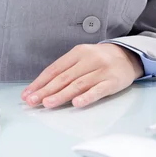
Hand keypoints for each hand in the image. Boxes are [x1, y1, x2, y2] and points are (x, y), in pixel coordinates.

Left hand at [21, 43, 143, 108]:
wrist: (127, 56)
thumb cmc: (99, 60)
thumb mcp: (82, 58)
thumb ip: (65, 70)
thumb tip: (42, 87)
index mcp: (78, 52)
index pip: (55, 69)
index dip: (40, 82)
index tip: (27, 93)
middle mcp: (88, 60)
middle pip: (64, 77)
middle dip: (46, 90)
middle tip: (32, 101)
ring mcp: (101, 70)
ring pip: (78, 84)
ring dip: (61, 95)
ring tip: (47, 104)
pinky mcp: (113, 81)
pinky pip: (98, 90)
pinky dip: (86, 97)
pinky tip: (76, 104)